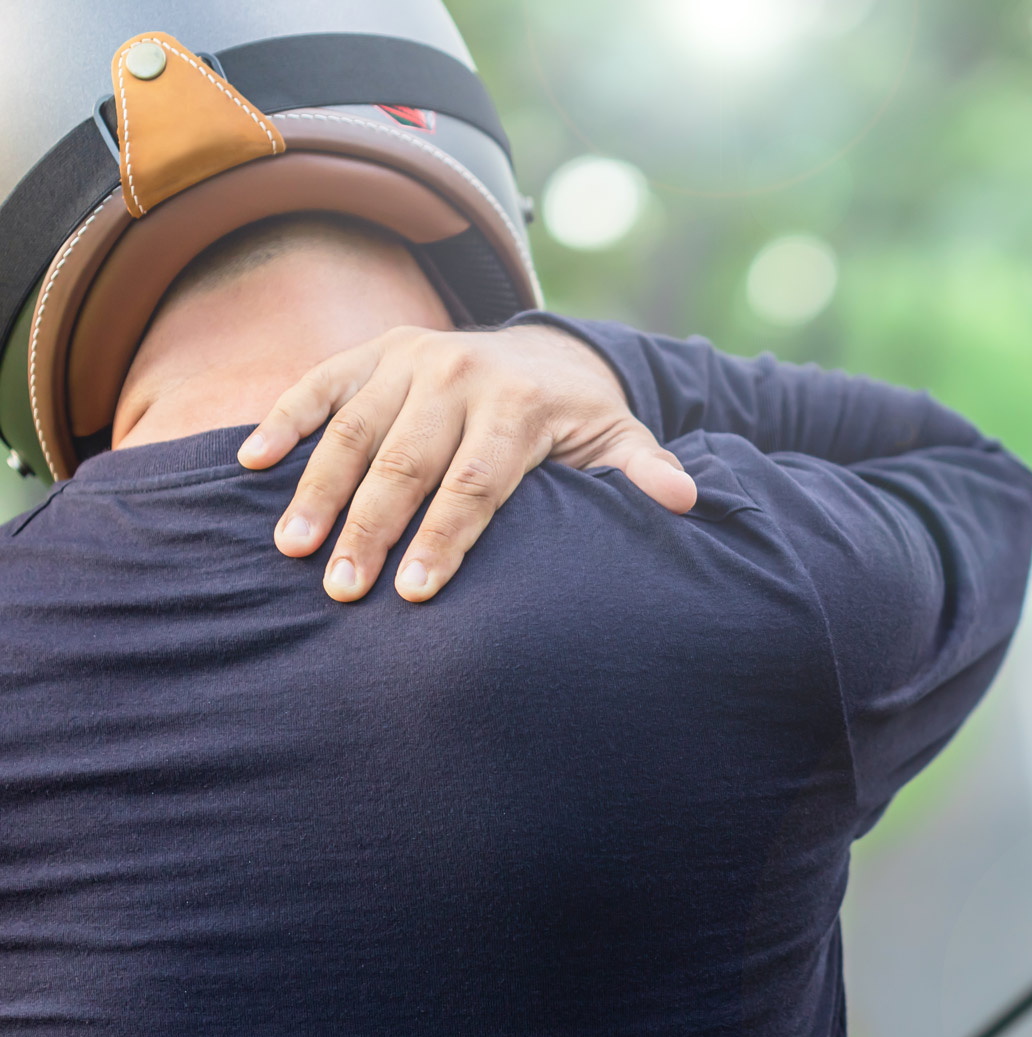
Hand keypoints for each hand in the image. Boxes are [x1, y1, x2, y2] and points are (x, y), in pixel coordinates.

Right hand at [239, 323, 696, 602]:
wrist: (545, 353)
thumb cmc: (577, 423)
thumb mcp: (618, 442)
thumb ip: (642, 472)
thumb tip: (686, 500)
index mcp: (518, 407)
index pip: (476, 484)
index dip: (444, 540)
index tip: (414, 594)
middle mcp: (460, 376)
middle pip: (405, 464)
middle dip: (372, 530)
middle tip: (342, 591)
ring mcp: (412, 359)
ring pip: (354, 430)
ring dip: (318, 490)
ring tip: (291, 549)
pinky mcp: (375, 351)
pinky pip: (320, 385)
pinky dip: (284, 419)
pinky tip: (249, 461)